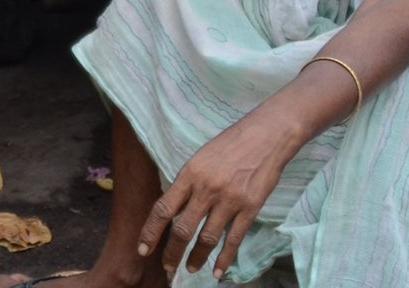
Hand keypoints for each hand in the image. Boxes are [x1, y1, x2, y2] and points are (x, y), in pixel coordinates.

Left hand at [137, 114, 292, 278]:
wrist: (265, 136)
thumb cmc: (229, 145)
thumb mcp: (199, 158)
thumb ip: (187, 184)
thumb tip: (172, 209)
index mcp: (189, 174)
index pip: (163, 209)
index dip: (150, 232)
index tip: (143, 249)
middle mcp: (206, 189)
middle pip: (183, 228)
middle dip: (172, 252)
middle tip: (167, 267)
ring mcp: (229, 200)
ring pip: (207, 238)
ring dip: (196, 257)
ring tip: (190, 269)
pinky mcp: (250, 208)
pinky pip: (234, 239)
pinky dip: (224, 258)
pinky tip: (218, 271)